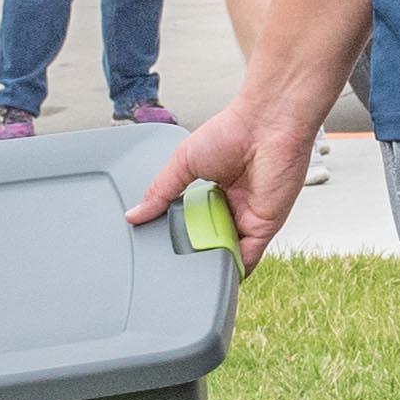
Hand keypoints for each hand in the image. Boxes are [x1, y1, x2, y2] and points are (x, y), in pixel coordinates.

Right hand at [132, 92, 317, 267]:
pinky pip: (248, 257)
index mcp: (215, 189)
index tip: (163, 243)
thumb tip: (134, 214)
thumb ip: (160, 192)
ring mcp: (249, 218)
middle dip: (194, 250)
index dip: (180, 233)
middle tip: (174, 257)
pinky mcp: (264, 227)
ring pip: (227, 252)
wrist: (265, 126)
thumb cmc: (231, 131)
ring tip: (190, 268)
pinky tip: (216, 274)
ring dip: (212, 262)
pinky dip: (234, 269)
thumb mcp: (182, 162)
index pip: (195, 221)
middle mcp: (234, 206)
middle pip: (210, 240)